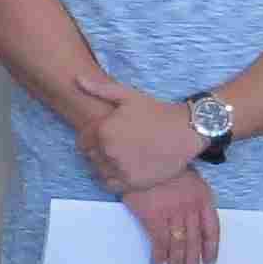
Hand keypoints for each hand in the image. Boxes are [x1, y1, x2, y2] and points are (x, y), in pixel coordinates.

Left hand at [68, 72, 206, 194]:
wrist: (185, 131)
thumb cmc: (156, 111)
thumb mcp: (128, 95)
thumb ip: (100, 89)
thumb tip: (77, 79)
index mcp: (103, 130)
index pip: (82, 141)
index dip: (90, 138)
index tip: (104, 135)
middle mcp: (108, 151)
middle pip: (90, 157)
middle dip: (97, 151)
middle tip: (115, 145)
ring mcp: (120, 168)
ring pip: (98, 171)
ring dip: (104, 165)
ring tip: (120, 156)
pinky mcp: (132, 183)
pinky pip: (110, 185)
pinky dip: (112, 179)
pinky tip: (123, 169)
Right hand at [122, 168, 222, 263]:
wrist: (144, 153)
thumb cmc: (164, 166)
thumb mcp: (188, 176)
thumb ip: (193, 197)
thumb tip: (193, 219)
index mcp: (203, 197)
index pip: (211, 229)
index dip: (211, 248)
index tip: (209, 263)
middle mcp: (190, 207)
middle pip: (194, 241)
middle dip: (193, 262)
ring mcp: (172, 212)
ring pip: (178, 244)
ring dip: (177, 263)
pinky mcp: (153, 215)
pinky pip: (159, 241)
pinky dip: (159, 255)